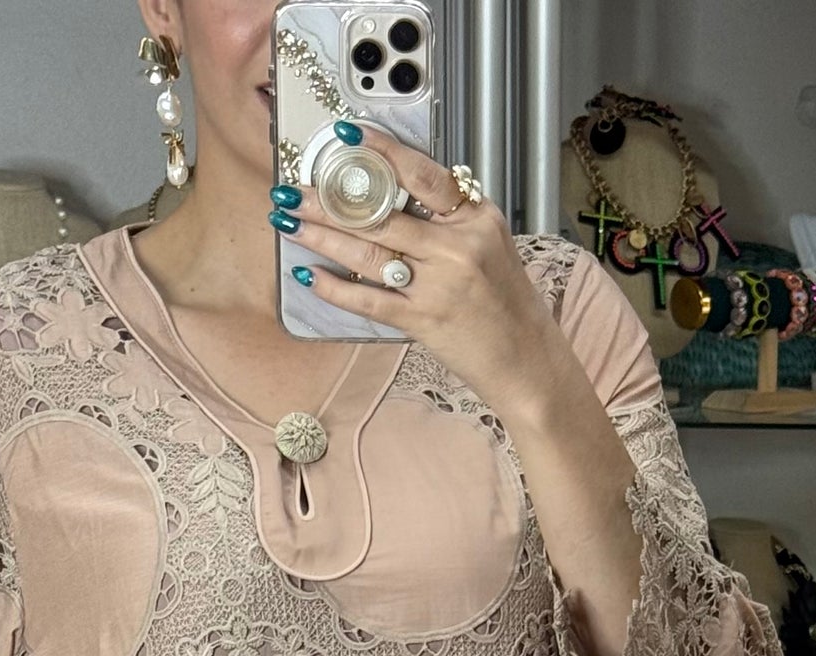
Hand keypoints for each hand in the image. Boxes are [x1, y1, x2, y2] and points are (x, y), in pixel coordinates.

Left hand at [273, 128, 559, 416]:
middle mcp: (457, 247)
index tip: (346, 136)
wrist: (527, 359)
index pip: (421, 173)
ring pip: (368, 252)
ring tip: (289, 222)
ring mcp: (438, 285)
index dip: (381, 151)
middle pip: (382, 213)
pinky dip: (336, 288)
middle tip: (293, 189)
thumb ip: (451, 218)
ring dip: (322, 236)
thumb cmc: (507, 303)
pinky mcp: (423, 321)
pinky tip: (309, 276)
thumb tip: (400, 193)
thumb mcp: (491, 244)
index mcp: (475, 218)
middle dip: (329, 199)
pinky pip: (369, 300)